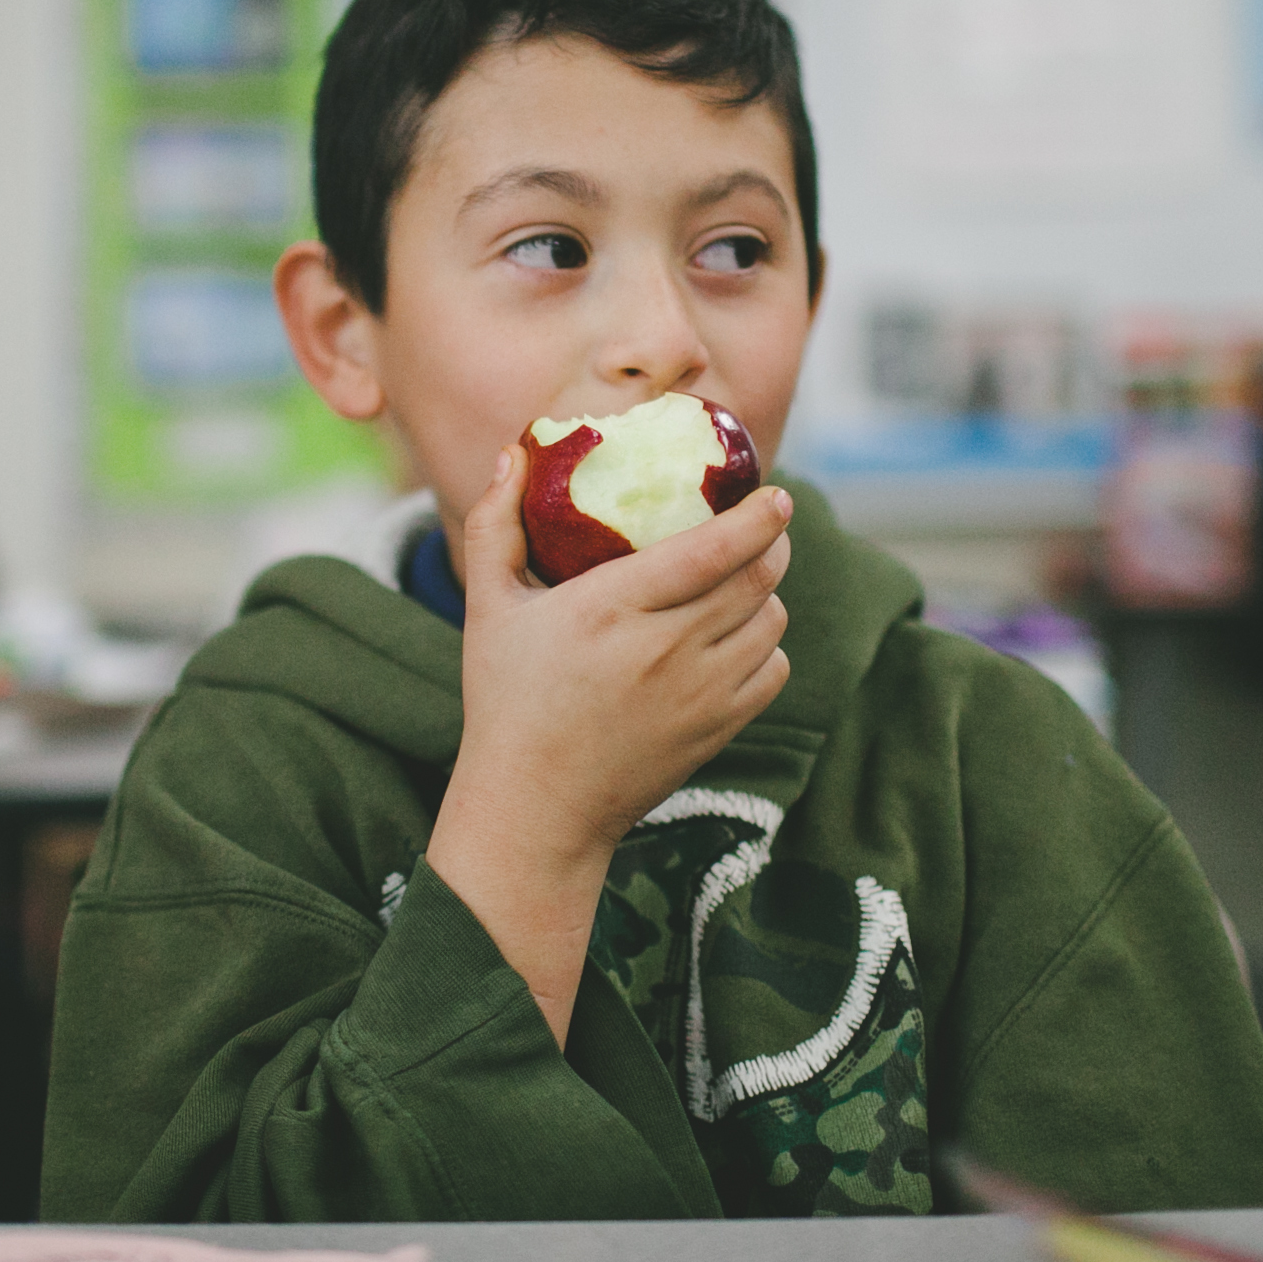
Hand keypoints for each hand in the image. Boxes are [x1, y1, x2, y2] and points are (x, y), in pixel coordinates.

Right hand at [426, 445, 792, 1046]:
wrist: (536, 810)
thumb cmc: (507, 701)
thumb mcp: (487, 608)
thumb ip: (496, 523)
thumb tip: (510, 452)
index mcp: (610, 608)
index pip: (711, 550)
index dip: (756, 517)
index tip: (775, 495)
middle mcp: (665, 649)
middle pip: (757, 579)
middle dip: (773, 544)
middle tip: (766, 526)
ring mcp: (699, 694)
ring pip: (771, 623)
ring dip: (768, 594)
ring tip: (748, 579)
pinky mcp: (717, 730)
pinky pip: (772, 671)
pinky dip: (767, 646)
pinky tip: (739, 638)